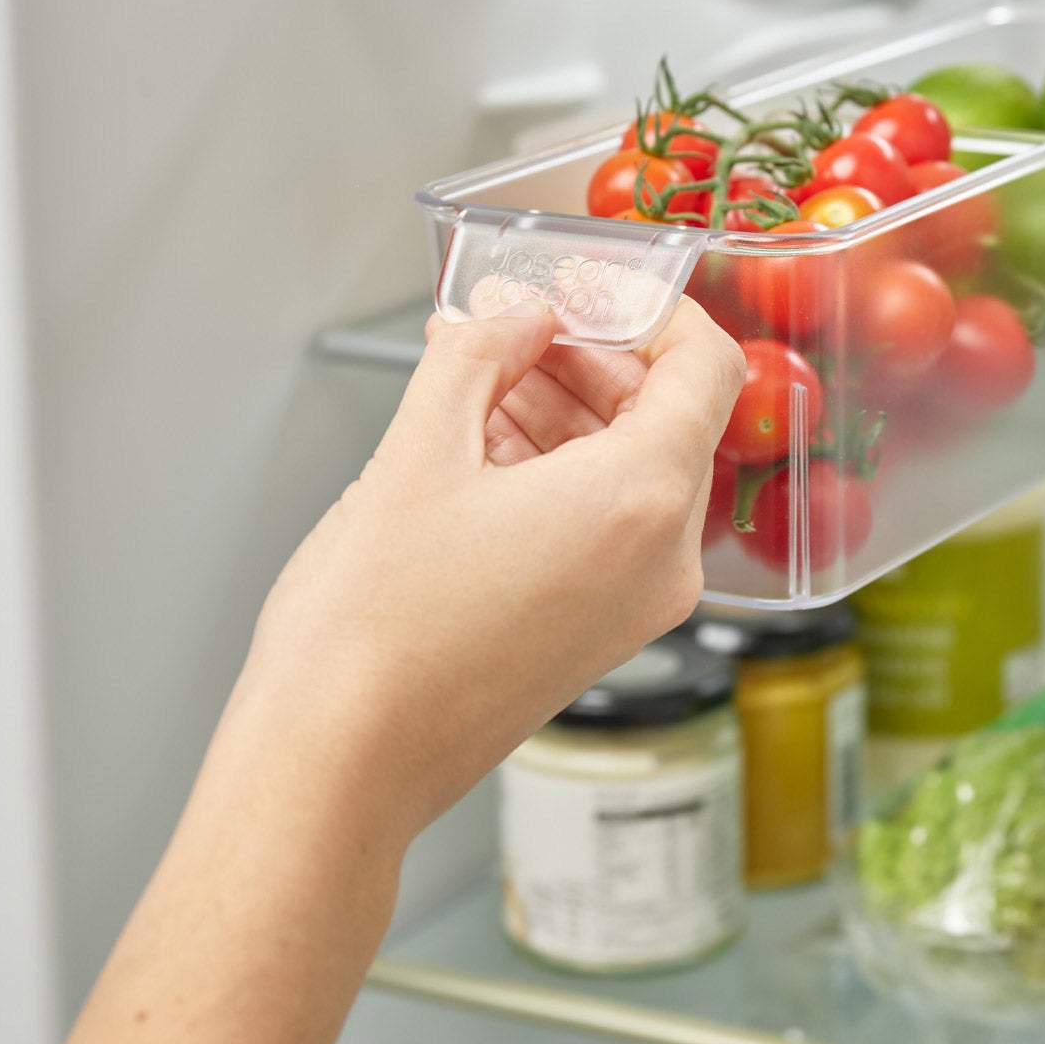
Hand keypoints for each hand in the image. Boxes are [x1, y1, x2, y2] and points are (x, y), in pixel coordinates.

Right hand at [224, 298, 744, 841]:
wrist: (340, 761)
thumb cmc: (371, 634)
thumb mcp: (418, 451)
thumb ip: (481, 354)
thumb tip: (517, 316)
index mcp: (641, 503)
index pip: (705, 365)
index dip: (649, 305)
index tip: (587, 282)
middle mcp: (661, 560)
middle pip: (665, 415)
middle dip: (587, 353)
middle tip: (510, 315)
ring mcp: (634, 605)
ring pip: (629, 469)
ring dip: (562, 408)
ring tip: (473, 370)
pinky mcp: (597, 633)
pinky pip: (604, 523)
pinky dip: (554, 470)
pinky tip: (477, 439)